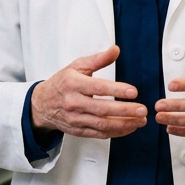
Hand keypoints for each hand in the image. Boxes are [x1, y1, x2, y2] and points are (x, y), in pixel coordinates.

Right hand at [30, 46, 146, 139]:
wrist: (42, 104)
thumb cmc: (62, 83)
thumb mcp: (77, 66)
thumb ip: (98, 59)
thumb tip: (115, 50)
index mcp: (73, 84)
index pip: (98, 88)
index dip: (116, 90)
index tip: (133, 91)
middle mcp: (74, 102)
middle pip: (102, 109)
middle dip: (124, 111)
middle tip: (142, 110)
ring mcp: (75, 119)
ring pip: (102, 124)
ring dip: (124, 124)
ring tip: (140, 121)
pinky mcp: (78, 130)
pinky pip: (99, 134)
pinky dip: (115, 132)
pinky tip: (128, 127)